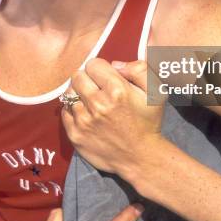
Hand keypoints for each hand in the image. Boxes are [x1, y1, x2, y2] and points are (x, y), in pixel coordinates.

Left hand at [61, 58, 164, 177]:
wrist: (141, 157)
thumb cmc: (148, 122)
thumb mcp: (155, 91)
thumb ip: (139, 69)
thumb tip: (115, 64)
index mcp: (117, 90)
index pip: (93, 64)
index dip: (101, 68)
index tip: (107, 78)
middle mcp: (98, 104)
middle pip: (78, 75)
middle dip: (88, 79)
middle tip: (98, 88)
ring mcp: (84, 121)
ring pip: (69, 93)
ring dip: (79, 94)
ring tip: (92, 102)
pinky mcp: (75, 135)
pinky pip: (64, 111)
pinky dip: (73, 110)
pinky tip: (87, 114)